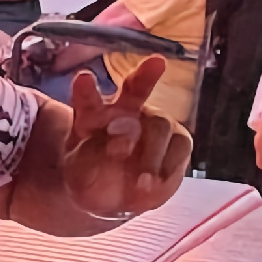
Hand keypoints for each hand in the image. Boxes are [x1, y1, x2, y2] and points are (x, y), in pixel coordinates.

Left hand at [60, 58, 190, 220]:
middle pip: (136, 88)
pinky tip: (156, 183)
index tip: (84, 77)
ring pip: (160, 125)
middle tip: (156, 62)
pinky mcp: (177, 141)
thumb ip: (95, 153)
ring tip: (141, 182)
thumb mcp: (82, 169)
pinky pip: (179, 146)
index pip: (88, 98)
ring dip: (151, 154)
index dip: (86, 89)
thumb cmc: (90, 177)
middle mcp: (125, 111)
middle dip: (146, 74)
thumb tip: (124, 142)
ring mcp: (153, 124)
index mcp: (92, 114)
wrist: (112, 199)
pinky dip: (168, 166)